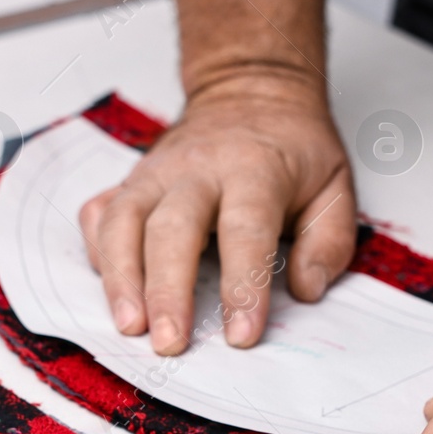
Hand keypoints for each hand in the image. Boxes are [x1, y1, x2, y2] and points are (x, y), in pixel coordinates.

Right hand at [79, 77, 357, 355]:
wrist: (249, 91)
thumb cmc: (292, 150)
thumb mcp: (335, 186)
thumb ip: (328, 242)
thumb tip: (306, 290)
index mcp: (254, 169)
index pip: (246, 230)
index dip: (242, 285)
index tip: (241, 335)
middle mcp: (197, 168)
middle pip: (171, 228)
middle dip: (167, 289)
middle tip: (170, 342)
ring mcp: (154, 173)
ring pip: (122, 221)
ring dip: (121, 277)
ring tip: (129, 326)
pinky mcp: (128, 181)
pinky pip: (99, 215)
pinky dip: (97, 253)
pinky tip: (110, 290)